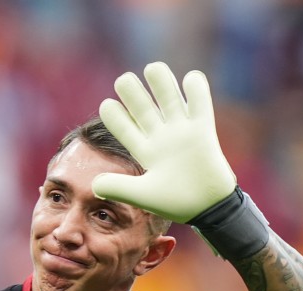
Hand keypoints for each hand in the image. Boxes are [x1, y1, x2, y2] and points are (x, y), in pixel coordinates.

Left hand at [92, 61, 236, 222]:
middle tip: (123, 81)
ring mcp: (182, 132)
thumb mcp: (144, 195)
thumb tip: (93, 185)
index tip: (107, 105)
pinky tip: (190, 78)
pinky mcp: (204, 130)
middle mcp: (162, 138)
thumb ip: (119, 187)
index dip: (116, 117)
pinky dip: (196, 89)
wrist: (209, 208)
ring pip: (169, 100)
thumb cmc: (177, 203)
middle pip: (145, 109)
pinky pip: (200, 104)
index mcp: (146, 152)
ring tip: (152, 68)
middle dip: (134, 94)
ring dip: (162, 83)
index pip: (126, 129)